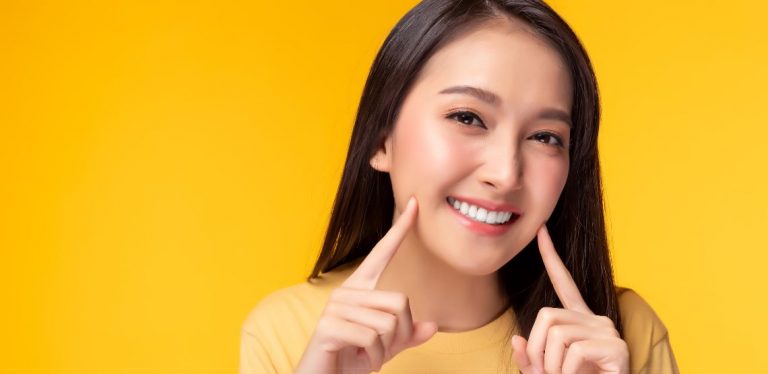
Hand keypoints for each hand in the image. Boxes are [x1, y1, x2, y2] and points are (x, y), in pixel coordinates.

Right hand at [296, 197, 437, 373]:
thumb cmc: (351, 359)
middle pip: (400, 302)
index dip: (400, 229)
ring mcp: (334, 307)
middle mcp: (346, 291)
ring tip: (367, 356)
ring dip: (385, 350)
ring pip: (388, 324)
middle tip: (381, 350)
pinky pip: (371, 338)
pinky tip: (359, 360)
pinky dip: (373, 357)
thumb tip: (432, 327)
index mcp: (360, 289)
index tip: (414, 204)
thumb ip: (407, 335)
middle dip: (400, 335)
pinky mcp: (328, 326)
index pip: (382, 252)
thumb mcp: (386, 347)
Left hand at [511, 225, 628, 373]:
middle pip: (547, 316)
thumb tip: (516, 340)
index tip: (540, 230)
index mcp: (579, 320)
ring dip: (552, 366)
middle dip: (537, 349)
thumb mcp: (545, 371)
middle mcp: (596, 319)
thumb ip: (529, 358)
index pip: (564, 282)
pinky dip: (567, 372)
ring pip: (558, 335)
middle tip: (547, 373)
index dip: (551, 257)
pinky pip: (575, 351)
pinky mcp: (617, 347)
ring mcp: (608, 331)